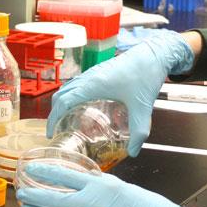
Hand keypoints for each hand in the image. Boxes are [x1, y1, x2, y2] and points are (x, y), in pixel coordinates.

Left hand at [16, 163, 206, 206]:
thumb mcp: (120, 186)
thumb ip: (99, 184)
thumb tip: (83, 181)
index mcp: (100, 185)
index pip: (65, 176)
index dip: (46, 172)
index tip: (33, 170)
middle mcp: (91, 203)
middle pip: (54, 198)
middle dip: (34, 195)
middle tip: (21, 191)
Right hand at [47, 29, 194, 155]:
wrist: (155, 54)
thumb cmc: (147, 75)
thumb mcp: (143, 108)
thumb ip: (139, 132)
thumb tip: (133, 152)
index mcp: (94, 85)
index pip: (63, 101)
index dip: (53, 118)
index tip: (51, 133)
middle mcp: (90, 77)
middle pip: (61, 94)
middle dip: (54, 112)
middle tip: (57, 130)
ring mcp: (94, 72)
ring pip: (68, 87)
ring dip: (62, 102)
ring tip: (66, 120)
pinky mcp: (100, 71)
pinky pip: (78, 83)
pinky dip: (72, 95)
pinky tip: (84, 107)